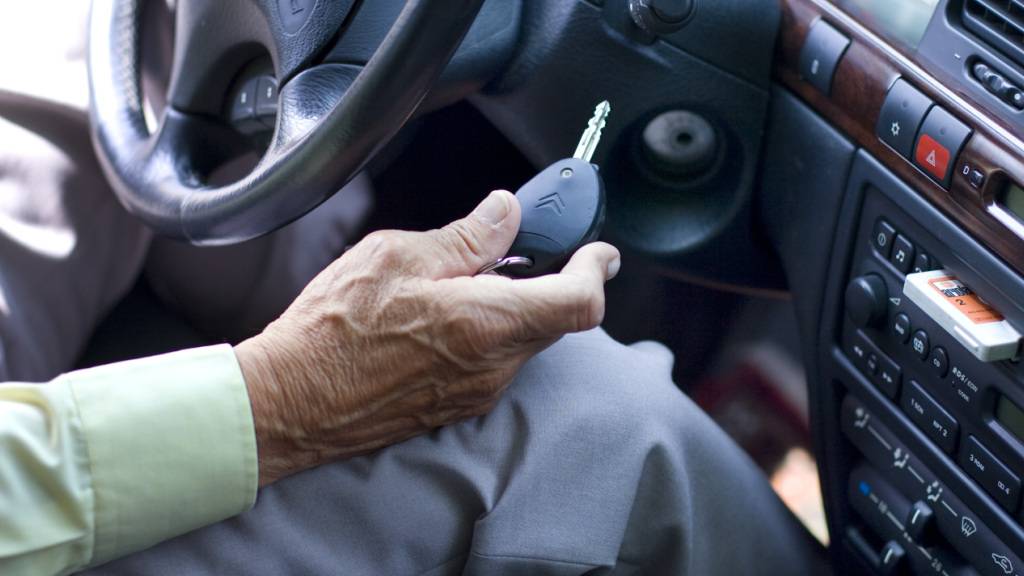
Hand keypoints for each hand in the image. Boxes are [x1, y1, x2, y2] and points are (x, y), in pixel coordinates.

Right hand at [235, 190, 620, 485]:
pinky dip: (487, 333)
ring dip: (511, 307)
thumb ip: (464, 237)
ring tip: (458, 282)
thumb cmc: (332, 330)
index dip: (596, 270)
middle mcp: (492, 367)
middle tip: (513, 249)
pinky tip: (441, 318)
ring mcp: (475, 394)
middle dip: (547, 280)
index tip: (597, 251)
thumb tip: (506, 214)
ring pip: (522, 341)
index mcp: (488, 323)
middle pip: (553, 319)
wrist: (288, 404)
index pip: (579, 302)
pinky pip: (493, 363)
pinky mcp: (454, 408)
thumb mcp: (397, 257)